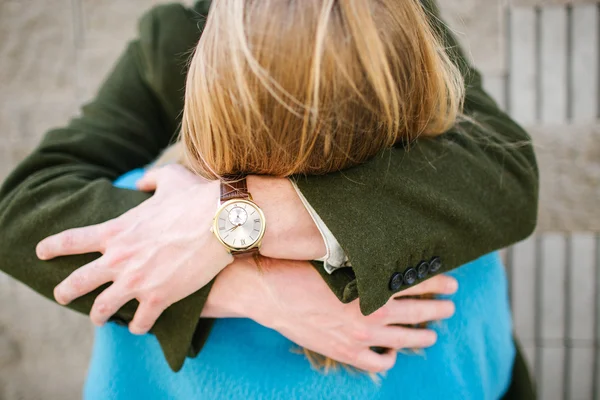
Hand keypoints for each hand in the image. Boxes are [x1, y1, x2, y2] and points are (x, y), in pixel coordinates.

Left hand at [36, 164, 232, 333]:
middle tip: (62, 295)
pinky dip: (138, 326)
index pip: (72, 240)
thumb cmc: (197, 197)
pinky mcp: (160, 297)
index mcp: (117, 230)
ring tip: (99, 319)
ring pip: (102, 309)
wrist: (222, 221)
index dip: (52, 248)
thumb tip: (142, 180)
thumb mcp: (171, 178)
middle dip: (65, 291)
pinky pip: (140, 322)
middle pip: (77, 282)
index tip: (41, 253)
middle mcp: (119, 258)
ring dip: (98, 316)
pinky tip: (139, 326)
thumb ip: (151, 178)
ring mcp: (137, 281)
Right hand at [203, 257, 457, 372]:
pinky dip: (389, 359)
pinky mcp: (346, 352)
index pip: (416, 283)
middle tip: (450, 305)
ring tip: (432, 334)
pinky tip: (393, 353)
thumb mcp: (337, 258)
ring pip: (405, 340)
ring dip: (424, 337)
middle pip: (419, 312)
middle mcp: (372, 312)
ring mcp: (360, 336)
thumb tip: (386, 253)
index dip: (438, 282)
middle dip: (440, 308)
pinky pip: (378, 363)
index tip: (451, 282)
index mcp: (371, 285)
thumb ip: (364, 260)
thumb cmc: (301, 268)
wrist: (270, 293)